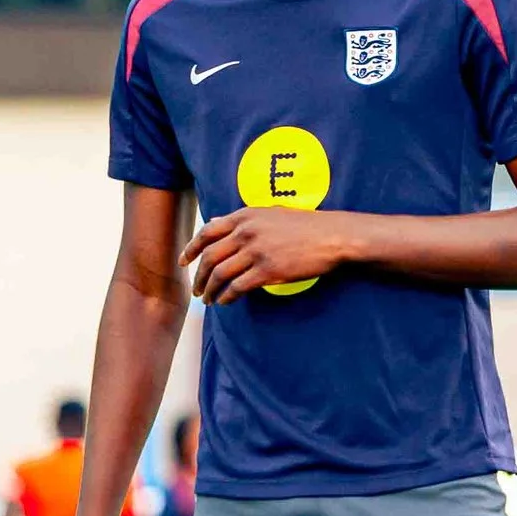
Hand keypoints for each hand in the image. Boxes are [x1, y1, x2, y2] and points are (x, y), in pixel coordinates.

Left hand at [183, 207, 346, 303]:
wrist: (333, 236)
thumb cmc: (305, 226)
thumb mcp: (270, 214)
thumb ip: (243, 220)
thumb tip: (217, 224)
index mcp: (245, 216)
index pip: (207, 233)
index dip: (190, 249)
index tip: (183, 262)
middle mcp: (246, 232)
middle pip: (210, 257)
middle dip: (199, 276)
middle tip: (196, 289)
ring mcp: (256, 251)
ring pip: (220, 274)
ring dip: (210, 289)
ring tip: (209, 299)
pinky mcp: (268, 270)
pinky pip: (238, 287)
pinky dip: (227, 296)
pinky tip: (225, 302)